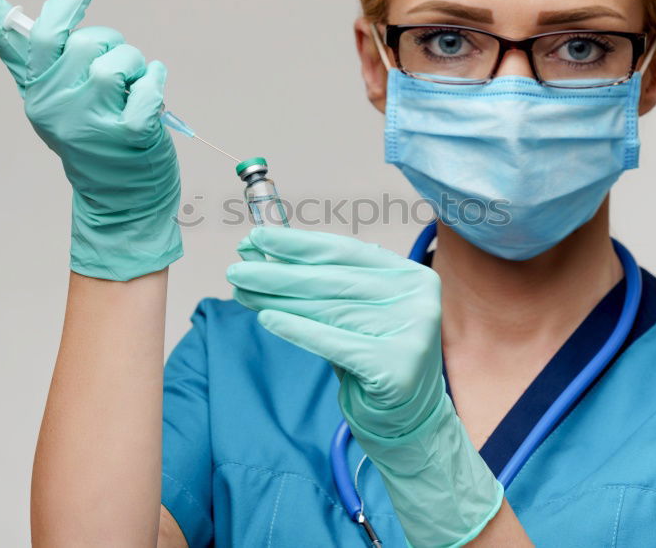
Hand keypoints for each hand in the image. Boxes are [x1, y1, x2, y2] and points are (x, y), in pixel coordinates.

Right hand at [0, 0, 181, 280]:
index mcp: (39, 93)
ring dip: (137, 67)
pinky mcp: (128, 137)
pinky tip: (153, 97)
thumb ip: (29, 56)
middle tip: (122, 73)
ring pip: (117, 61)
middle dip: (114, 46)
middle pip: (88, 42)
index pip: (44, 35)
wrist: (120, 203)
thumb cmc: (94, 143)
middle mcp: (58, 108)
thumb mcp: (57, 101)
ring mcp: (92, 123)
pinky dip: (156, 86)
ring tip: (137, 89)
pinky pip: (147, 89)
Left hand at [227, 227, 503, 546]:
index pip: (346, 251)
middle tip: (237, 268)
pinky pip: (334, 343)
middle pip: (332, 280)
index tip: (258, 237)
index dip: (298, 244)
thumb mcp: (354, 314)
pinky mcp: (396, 366)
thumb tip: (262, 256)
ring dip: (279, 299)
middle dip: (279, 273)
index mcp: (410, 275)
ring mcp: (412, 332)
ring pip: (329, 309)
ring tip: (243, 291)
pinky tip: (267, 318)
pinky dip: (296, 329)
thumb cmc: (372, 358)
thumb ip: (320, 286)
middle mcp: (417, 299)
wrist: (408, 419)